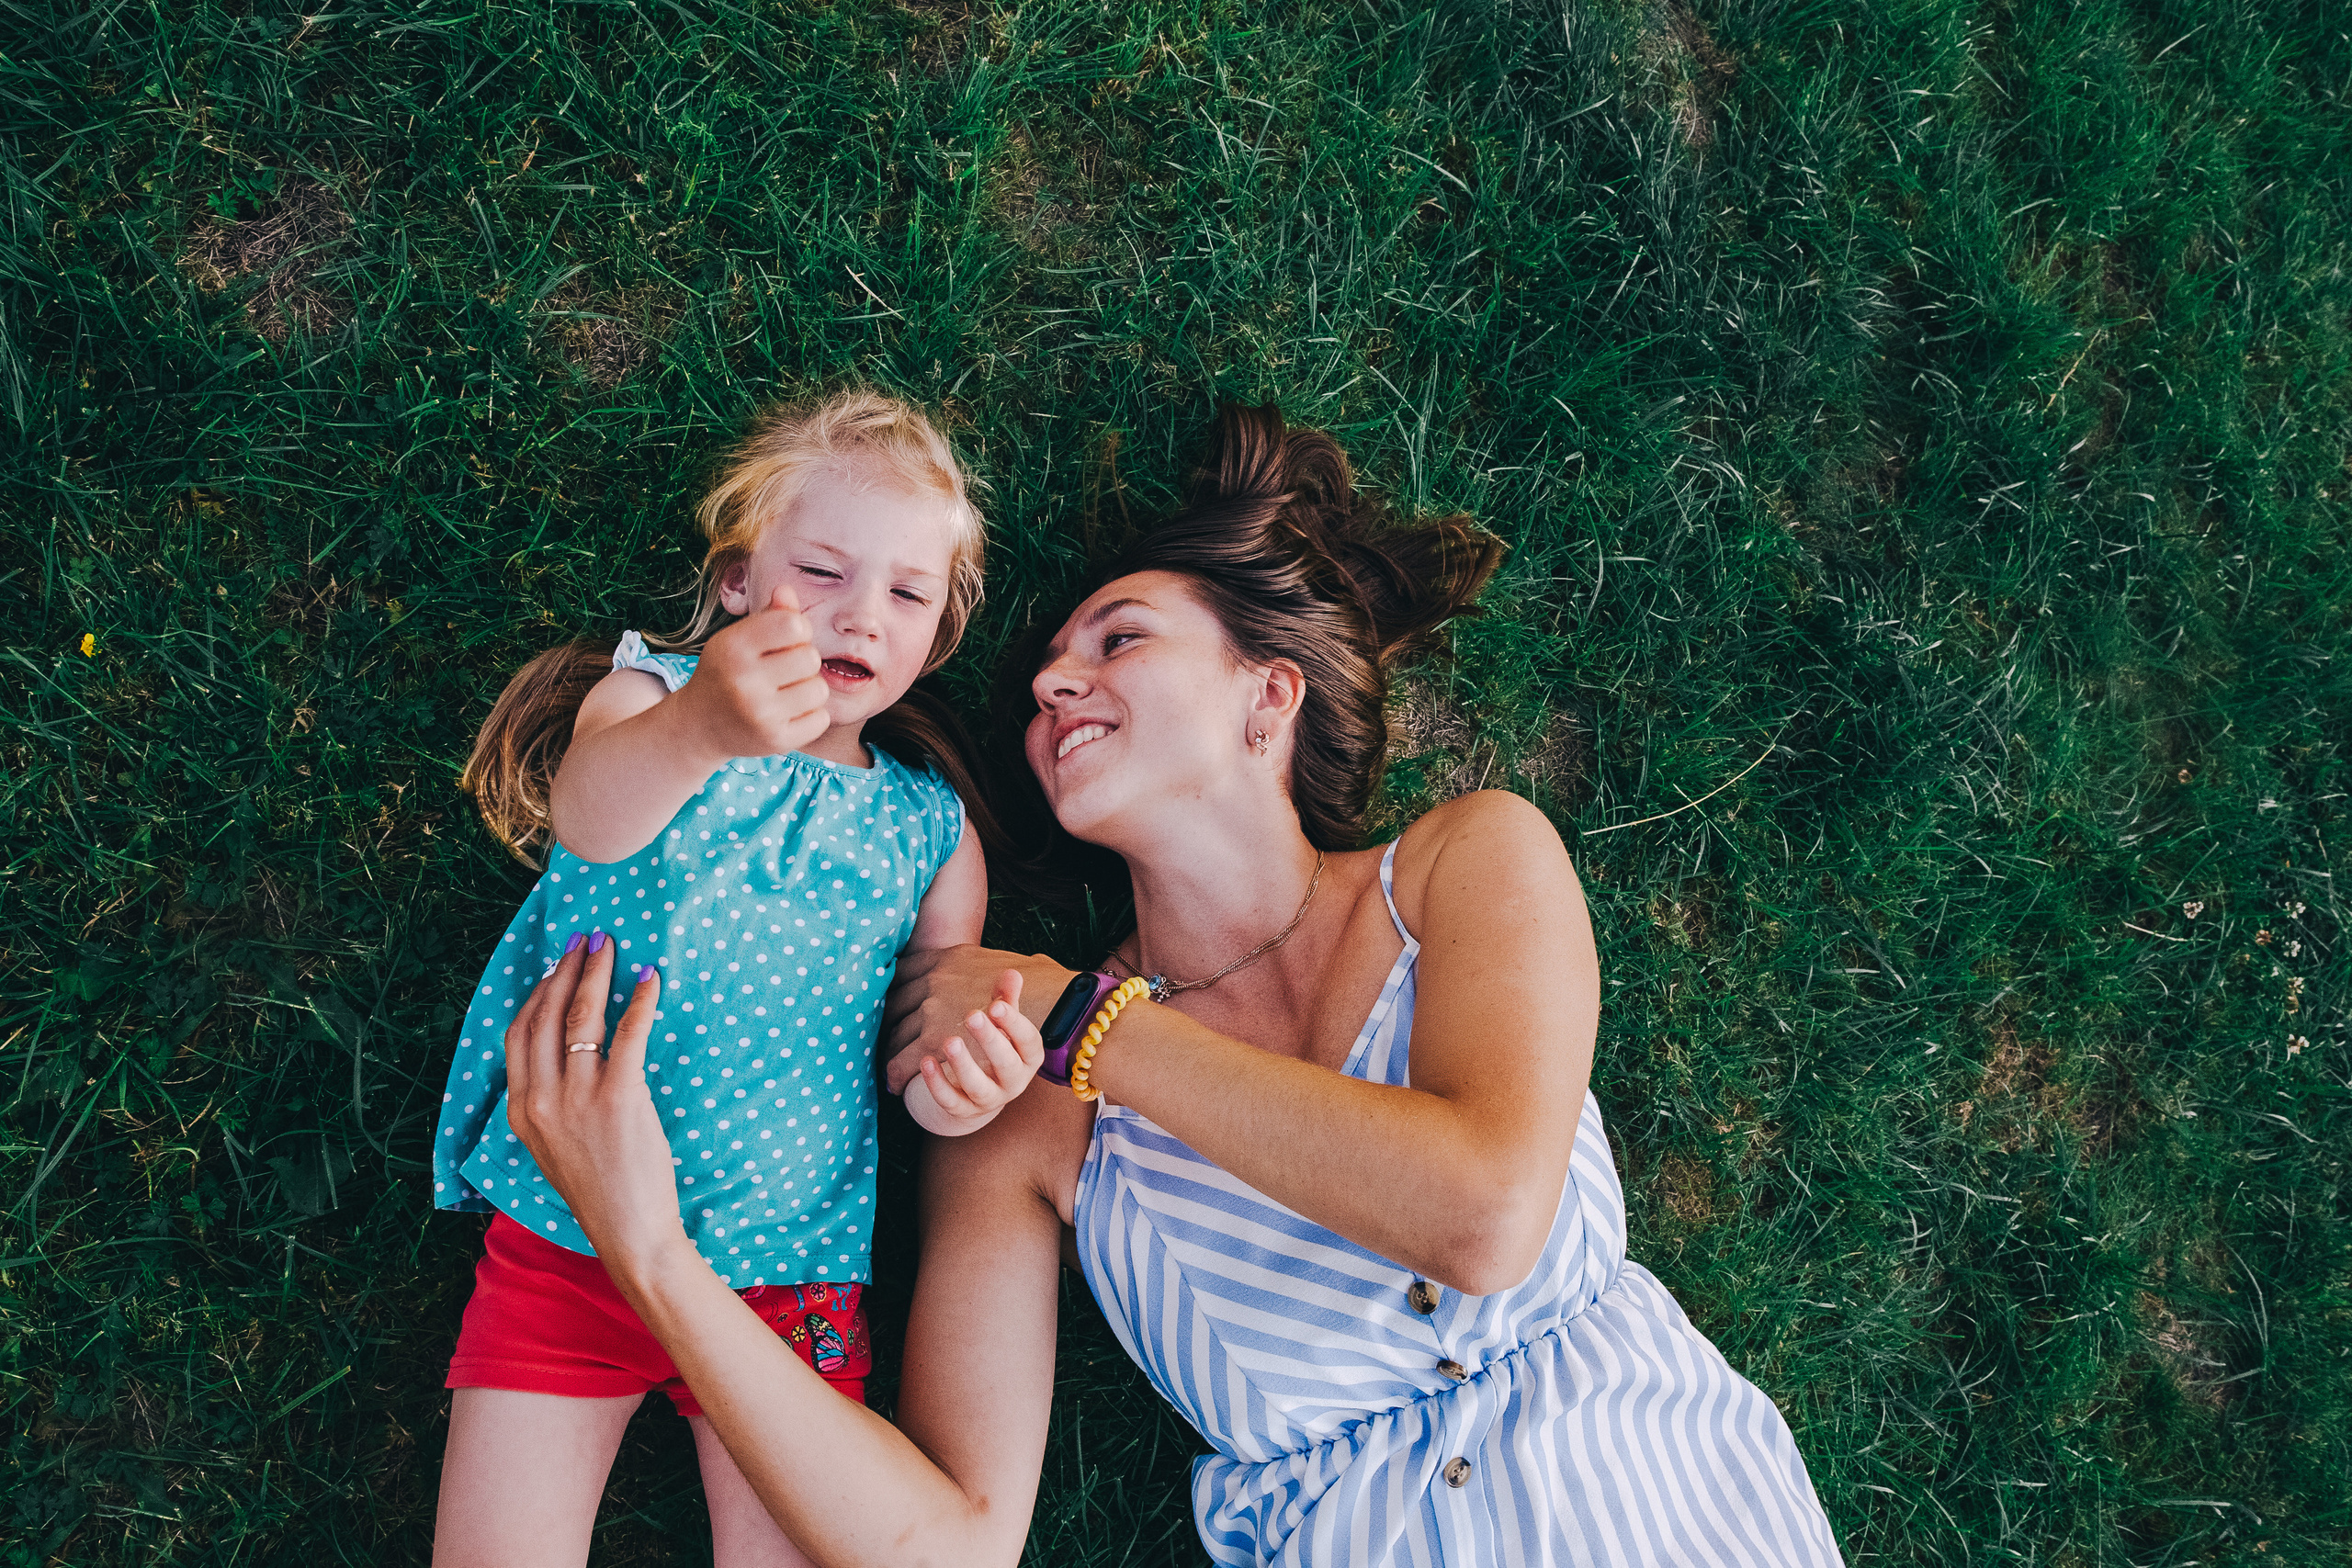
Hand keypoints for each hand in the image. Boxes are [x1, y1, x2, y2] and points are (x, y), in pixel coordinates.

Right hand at [503, 933, 687, 1273]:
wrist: (629, 1231)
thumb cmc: (600, 1190)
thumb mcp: (553, 1147)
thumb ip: (548, 1105)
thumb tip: (563, 1059)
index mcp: (520, 1111)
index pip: (518, 1034)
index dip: (537, 993)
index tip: (556, 966)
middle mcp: (540, 1100)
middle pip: (544, 1016)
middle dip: (565, 971)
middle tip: (586, 942)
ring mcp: (577, 1098)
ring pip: (581, 1018)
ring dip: (596, 975)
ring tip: (611, 948)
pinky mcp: (619, 1098)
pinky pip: (628, 1034)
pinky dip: (640, 1001)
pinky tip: (650, 979)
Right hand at [675, 584, 829, 759]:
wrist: (699, 726)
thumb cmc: (726, 673)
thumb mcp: (739, 639)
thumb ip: (769, 615)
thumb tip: (787, 590)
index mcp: (733, 647)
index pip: (794, 625)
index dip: (797, 630)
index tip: (785, 641)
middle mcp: (743, 680)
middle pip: (811, 658)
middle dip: (802, 662)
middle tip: (782, 672)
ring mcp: (760, 714)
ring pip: (819, 690)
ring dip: (807, 690)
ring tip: (783, 693)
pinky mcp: (775, 741)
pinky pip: (820, 719)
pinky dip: (809, 716)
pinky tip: (786, 714)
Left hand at [884, 946, 1072, 1095]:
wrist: (979, 1088)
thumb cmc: (994, 1045)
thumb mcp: (1001, 1022)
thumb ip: (1005, 998)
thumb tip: (1011, 972)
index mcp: (1028, 1057)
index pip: (1029, 1041)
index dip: (1014, 1024)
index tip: (996, 1005)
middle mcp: (1014, 1082)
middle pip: (1007, 1065)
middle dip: (990, 1041)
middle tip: (973, 1016)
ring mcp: (989, 1099)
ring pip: (979, 1088)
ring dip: (963, 1065)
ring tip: (949, 1041)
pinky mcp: (964, 1111)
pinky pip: (951, 1102)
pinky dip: (937, 1084)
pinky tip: (925, 1061)